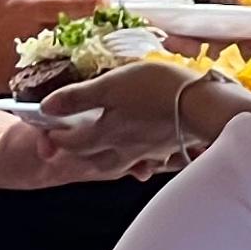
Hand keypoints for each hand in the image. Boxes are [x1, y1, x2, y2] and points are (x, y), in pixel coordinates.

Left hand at [36, 59, 205, 180]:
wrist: (205, 107)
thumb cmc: (157, 91)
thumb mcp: (112, 85)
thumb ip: (78, 97)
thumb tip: (45, 107)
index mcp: (105, 134)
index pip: (71, 142)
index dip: (54, 135)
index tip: (46, 126)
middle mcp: (123, 150)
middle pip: (91, 159)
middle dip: (76, 152)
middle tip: (66, 141)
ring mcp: (146, 152)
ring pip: (116, 163)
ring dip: (103, 159)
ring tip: (98, 148)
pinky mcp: (166, 149)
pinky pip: (143, 160)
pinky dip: (134, 159)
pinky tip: (139, 152)